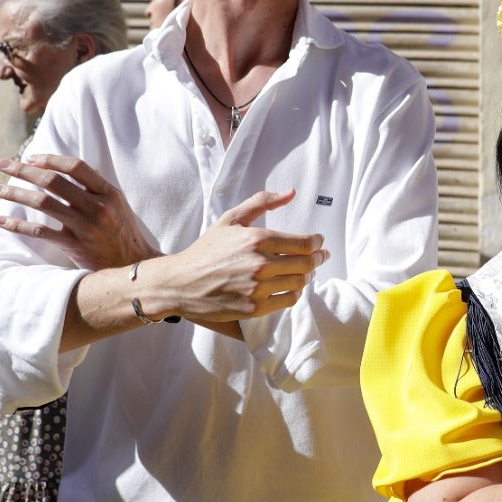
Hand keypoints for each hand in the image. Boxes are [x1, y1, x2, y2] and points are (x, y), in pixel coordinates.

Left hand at [0, 154, 159, 270]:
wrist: (134, 266)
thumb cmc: (122, 233)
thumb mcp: (118, 205)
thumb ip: (96, 189)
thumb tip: (66, 170)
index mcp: (109, 193)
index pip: (76, 167)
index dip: (50, 159)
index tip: (30, 158)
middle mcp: (97, 207)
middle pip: (53, 181)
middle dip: (24, 171)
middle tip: (4, 164)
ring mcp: (86, 227)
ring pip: (42, 203)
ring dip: (15, 193)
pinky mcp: (75, 246)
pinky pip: (40, 232)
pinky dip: (18, 225)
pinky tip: (2, 221)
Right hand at [147, 190, 328, 322]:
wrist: (180, 283)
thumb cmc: (206, 249)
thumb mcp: (231, 219)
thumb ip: (262, 202)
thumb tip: (291, 193)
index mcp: (258, 239)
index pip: (305, 242)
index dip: (318, 243)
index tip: (319, 242)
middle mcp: (261, 264)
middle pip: (307, 263)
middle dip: (319, 259)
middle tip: (321, 257)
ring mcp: (258, 288)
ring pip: (300, 283)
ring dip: (307, 276)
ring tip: (305, 272)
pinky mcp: (254, 308)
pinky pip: (288, 301)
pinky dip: (294, 294)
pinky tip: (291, 288)